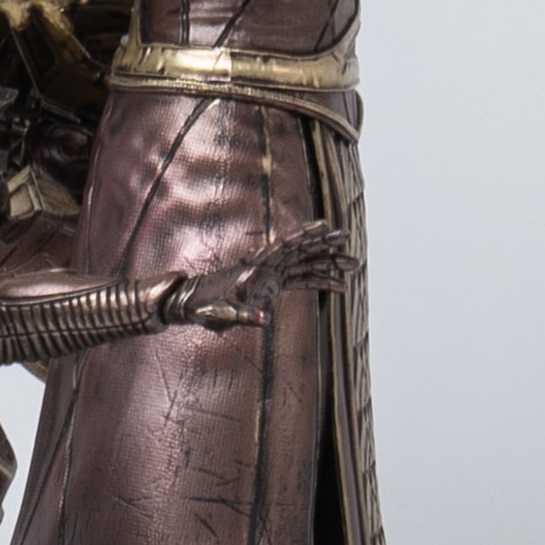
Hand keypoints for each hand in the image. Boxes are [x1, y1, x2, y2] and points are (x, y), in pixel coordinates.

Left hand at [167, 219, 354, 329]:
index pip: (284, 247)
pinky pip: (301, 281)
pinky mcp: (272, 286)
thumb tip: (265, 319)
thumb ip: (244, 314)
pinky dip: (320, 282)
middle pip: (300, 251)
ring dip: (328, 263)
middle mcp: (266, 267)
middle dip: (324, 244)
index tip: (323, 225)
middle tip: (347, 238)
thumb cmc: (204, 307)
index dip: (304, 235)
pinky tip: (338, 287)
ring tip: (353, 264)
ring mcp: (271, 276)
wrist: (191, 305)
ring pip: (305, 265)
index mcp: (255, 268)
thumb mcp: (221, 312)